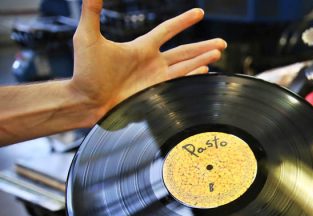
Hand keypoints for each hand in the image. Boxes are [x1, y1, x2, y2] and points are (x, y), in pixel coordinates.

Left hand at [70, 0, 225, 126]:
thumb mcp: (87, 37)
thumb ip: (92, 12)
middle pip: (184, 50)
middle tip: (222, 42)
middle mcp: (152, 62)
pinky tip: (206, 73)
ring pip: (186, 66)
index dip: (183, 21)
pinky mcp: (156, 93)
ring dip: (203, 59)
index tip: (199, 13)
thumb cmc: (84, 70)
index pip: (167, 30)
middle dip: (203, 45)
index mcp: (141, 47)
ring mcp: (156, 79)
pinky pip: (180, 83)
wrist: (86, 100)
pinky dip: (194, 77)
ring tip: (218, 52)